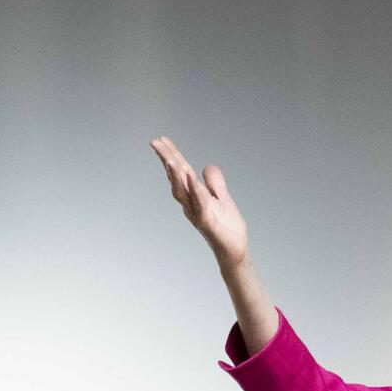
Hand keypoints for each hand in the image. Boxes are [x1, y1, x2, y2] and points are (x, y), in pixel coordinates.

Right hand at [150, 136, 249, 269]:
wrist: (235, 250)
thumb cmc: (227, 228)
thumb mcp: (222, 199)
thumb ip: (214, 184)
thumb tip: (207, 167)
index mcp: (195, 195)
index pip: (181, 172)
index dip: (172, 155)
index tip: (161, 140)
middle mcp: (191, 204)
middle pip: (176, 179)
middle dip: (166, 160)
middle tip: (155, 143)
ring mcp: (198, 213)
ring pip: (183, 192)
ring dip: (176, 175)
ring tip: (170, 159)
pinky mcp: (208, 223)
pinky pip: (200, 205)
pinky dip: (195, 191)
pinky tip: (191, 178)